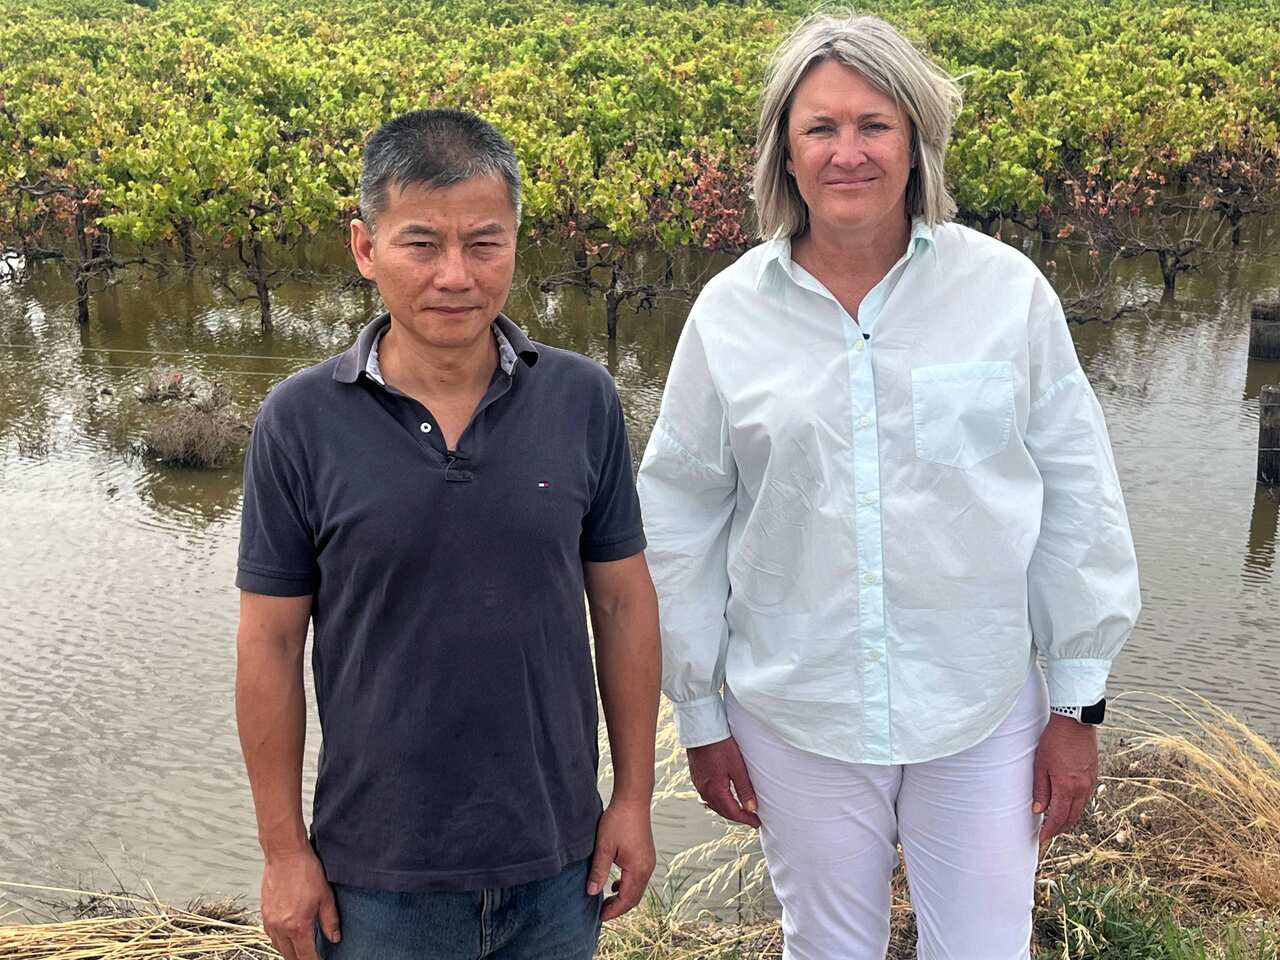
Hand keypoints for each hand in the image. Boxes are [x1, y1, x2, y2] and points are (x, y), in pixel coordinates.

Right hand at [260, 847, 339, 959]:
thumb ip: (330, 920)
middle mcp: (280, 927)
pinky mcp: (264, 912)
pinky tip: (287, 936)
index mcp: (297, 926)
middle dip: (301, 959)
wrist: (285, 854)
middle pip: (289, 956)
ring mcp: (270, 920)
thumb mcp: (325, 896)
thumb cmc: (306, 871)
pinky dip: (279, 940)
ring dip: (289, 951)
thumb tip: (334, 938)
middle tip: (312, 957)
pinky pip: (270, 935)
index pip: (305, 956)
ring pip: (278, 947)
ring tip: (301, 949)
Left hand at [587, 798, 655, 921]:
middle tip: (602, 913)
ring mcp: (648, 861)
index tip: (600, 917)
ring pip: (637, 888)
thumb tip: (591, 893)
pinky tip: (614, 884)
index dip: (613, 911)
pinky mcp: (646, 855)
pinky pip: (638, 878)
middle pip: (634, 897)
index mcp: (638, 869)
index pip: (627, 899)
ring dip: (623, 897)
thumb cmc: (618, 821)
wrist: (633, 800)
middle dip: (619, 907)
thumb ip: (598, 871)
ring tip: (606, 901)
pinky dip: (627, 886)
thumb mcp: (604, 847)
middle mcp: (647, 868)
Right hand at [687, 737, 760, 828]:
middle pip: (722, 811)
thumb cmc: (720, 745)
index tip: (757, 823)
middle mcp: (704, 790)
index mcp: (714, 790)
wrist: (701, 729)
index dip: (746, 819)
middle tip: (751, 818)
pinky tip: (724, 796)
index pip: (732, 812)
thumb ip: (744, 789)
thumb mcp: (737, 767)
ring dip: (727, 809)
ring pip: (713, 804)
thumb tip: (752, 808)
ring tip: (740, 809)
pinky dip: (718, 800)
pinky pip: (707, 795)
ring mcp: (698, 783)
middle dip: (737, 816)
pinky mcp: (696, 776)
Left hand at [1033, 714, 1098, 846]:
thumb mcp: (1040, 765)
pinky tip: (1068, 805)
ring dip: (1069, 818)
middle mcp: (1082, 788)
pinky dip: (1076, 806)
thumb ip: (1040, 789)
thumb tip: (1038, 810)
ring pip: (1080, 808)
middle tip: (1048, 834)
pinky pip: (1085, 797)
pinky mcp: (1093, 775)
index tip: (1042, 838)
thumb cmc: (1054, 740)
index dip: (1050, 830)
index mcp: (1067, 787)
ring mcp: (1090, 781)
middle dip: (1060, 828)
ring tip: (1056, 823)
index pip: (1058, 817)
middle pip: (1071, 816)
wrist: (1075, 722)